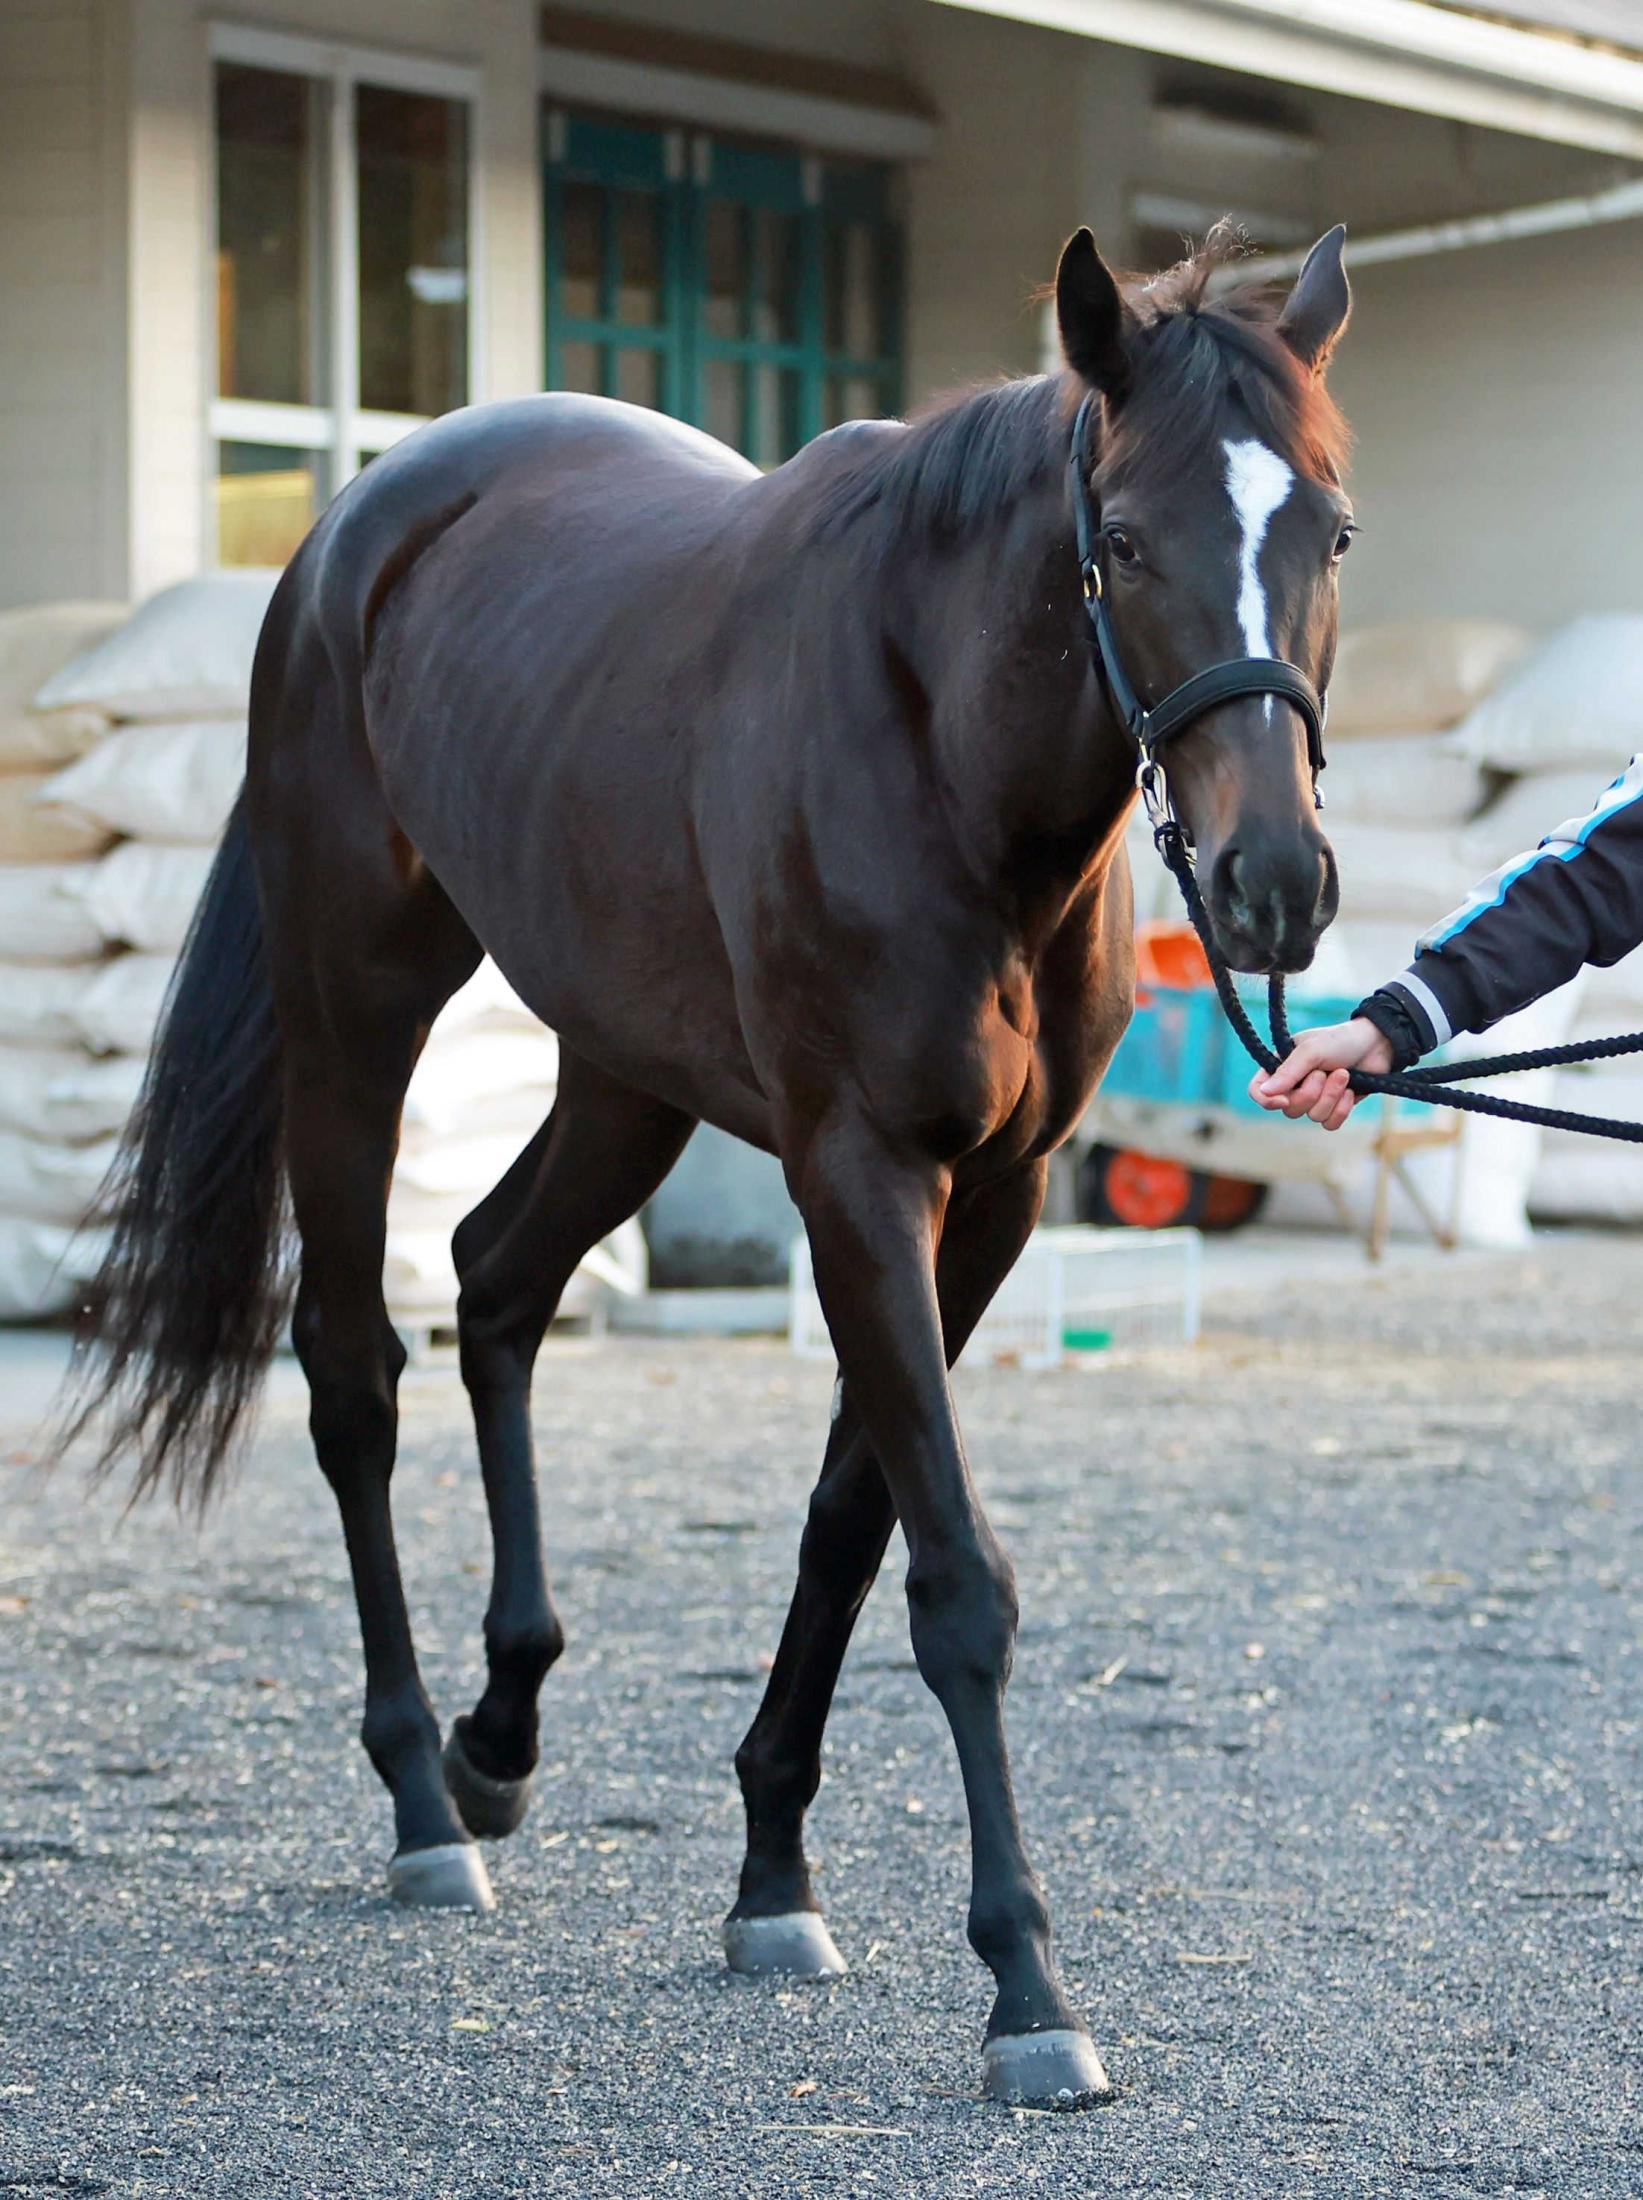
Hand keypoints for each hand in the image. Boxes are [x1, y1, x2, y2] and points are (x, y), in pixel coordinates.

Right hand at [1248, 1016, 1394, 1131]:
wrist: (1378, 1044)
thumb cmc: (1341, 1040)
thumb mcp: (1312, 1050)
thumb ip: (1288, 1071)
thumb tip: (1264, 1092)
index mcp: (1281, 1065)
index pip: (1258, 1090)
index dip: (1266, 1100)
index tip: (1283, 1099)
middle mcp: (1295, 1084)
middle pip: (1288, 1108)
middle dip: (1310, 1094)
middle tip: (1325, 1073)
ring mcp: (1315, 1097)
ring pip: (1311, 1116)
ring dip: (1331, 1097)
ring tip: (1344, 1075)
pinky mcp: (1334, 1107)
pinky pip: (1329, 1124)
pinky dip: (1341, 1110)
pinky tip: (1351, 1093)